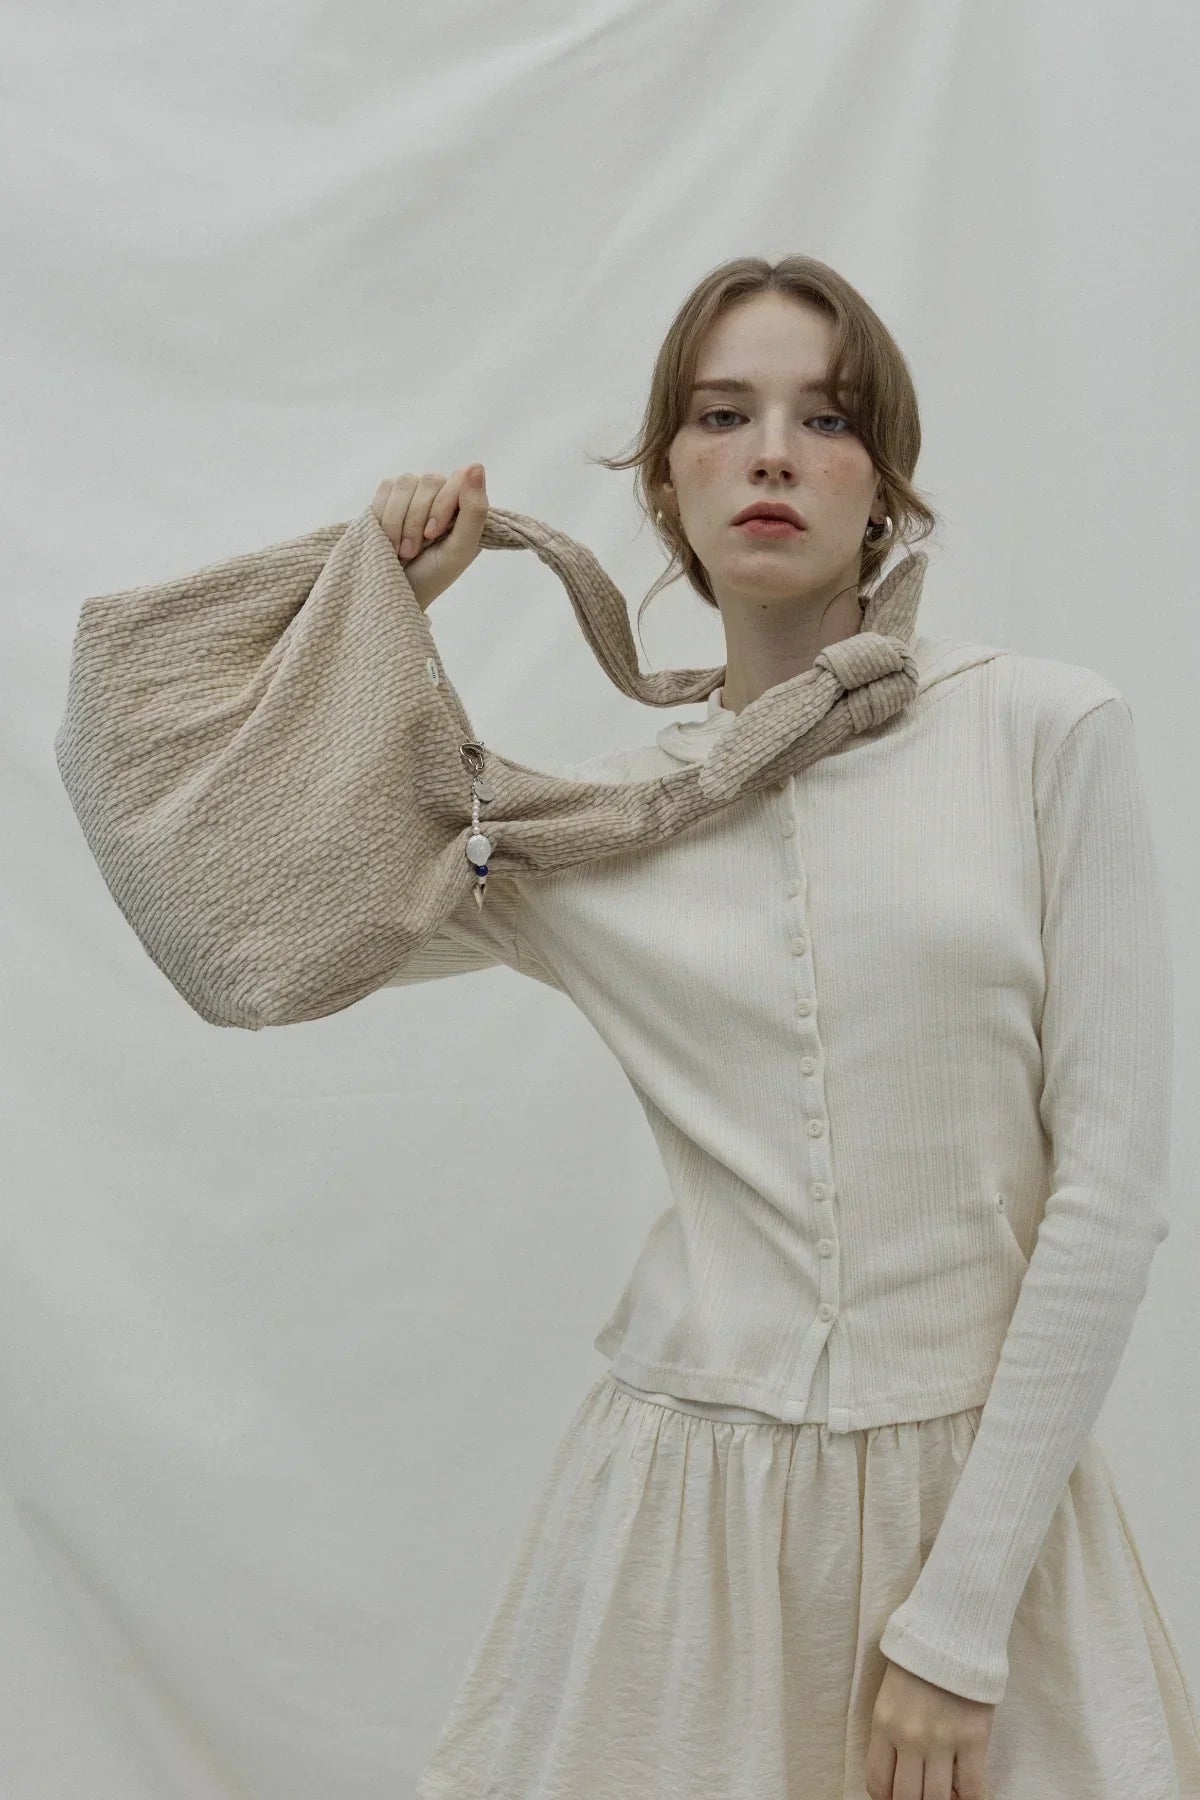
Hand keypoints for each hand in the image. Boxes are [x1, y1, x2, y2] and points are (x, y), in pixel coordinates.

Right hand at [370, 464, 489, 611]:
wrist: (392, 591)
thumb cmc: (432, 575)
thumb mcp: (460, 550)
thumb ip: (475, 512)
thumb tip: (476, 466)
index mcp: (464, 508)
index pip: (458, 479)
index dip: (441, 505)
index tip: (432, 535)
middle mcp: (441, 496)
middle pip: (429, 480)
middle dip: (417, 519)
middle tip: (412, 551)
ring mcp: (415, 494)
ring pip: (405, 482)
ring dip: (398, 520)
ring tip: (398, 549)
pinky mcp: (389, 497)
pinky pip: (385, 488)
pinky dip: (383, 515)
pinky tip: (384, 537)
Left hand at [865, 1659, 995, 1799]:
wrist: (952, 1630)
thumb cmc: (920, 1659)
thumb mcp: (891, 1693)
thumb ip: (892, 1732)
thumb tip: (901, 1773)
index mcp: (884, 1723)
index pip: (877, 1782)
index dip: (888, 1799)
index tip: (898, 1796)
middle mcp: (909, 1736)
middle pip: (907, 1798)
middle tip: (924, 1794)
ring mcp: (942, 1740)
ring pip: (937, 1799)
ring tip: (947, 1791)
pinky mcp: (973, 1739)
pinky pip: (973, 1790)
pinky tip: (969, 1794)